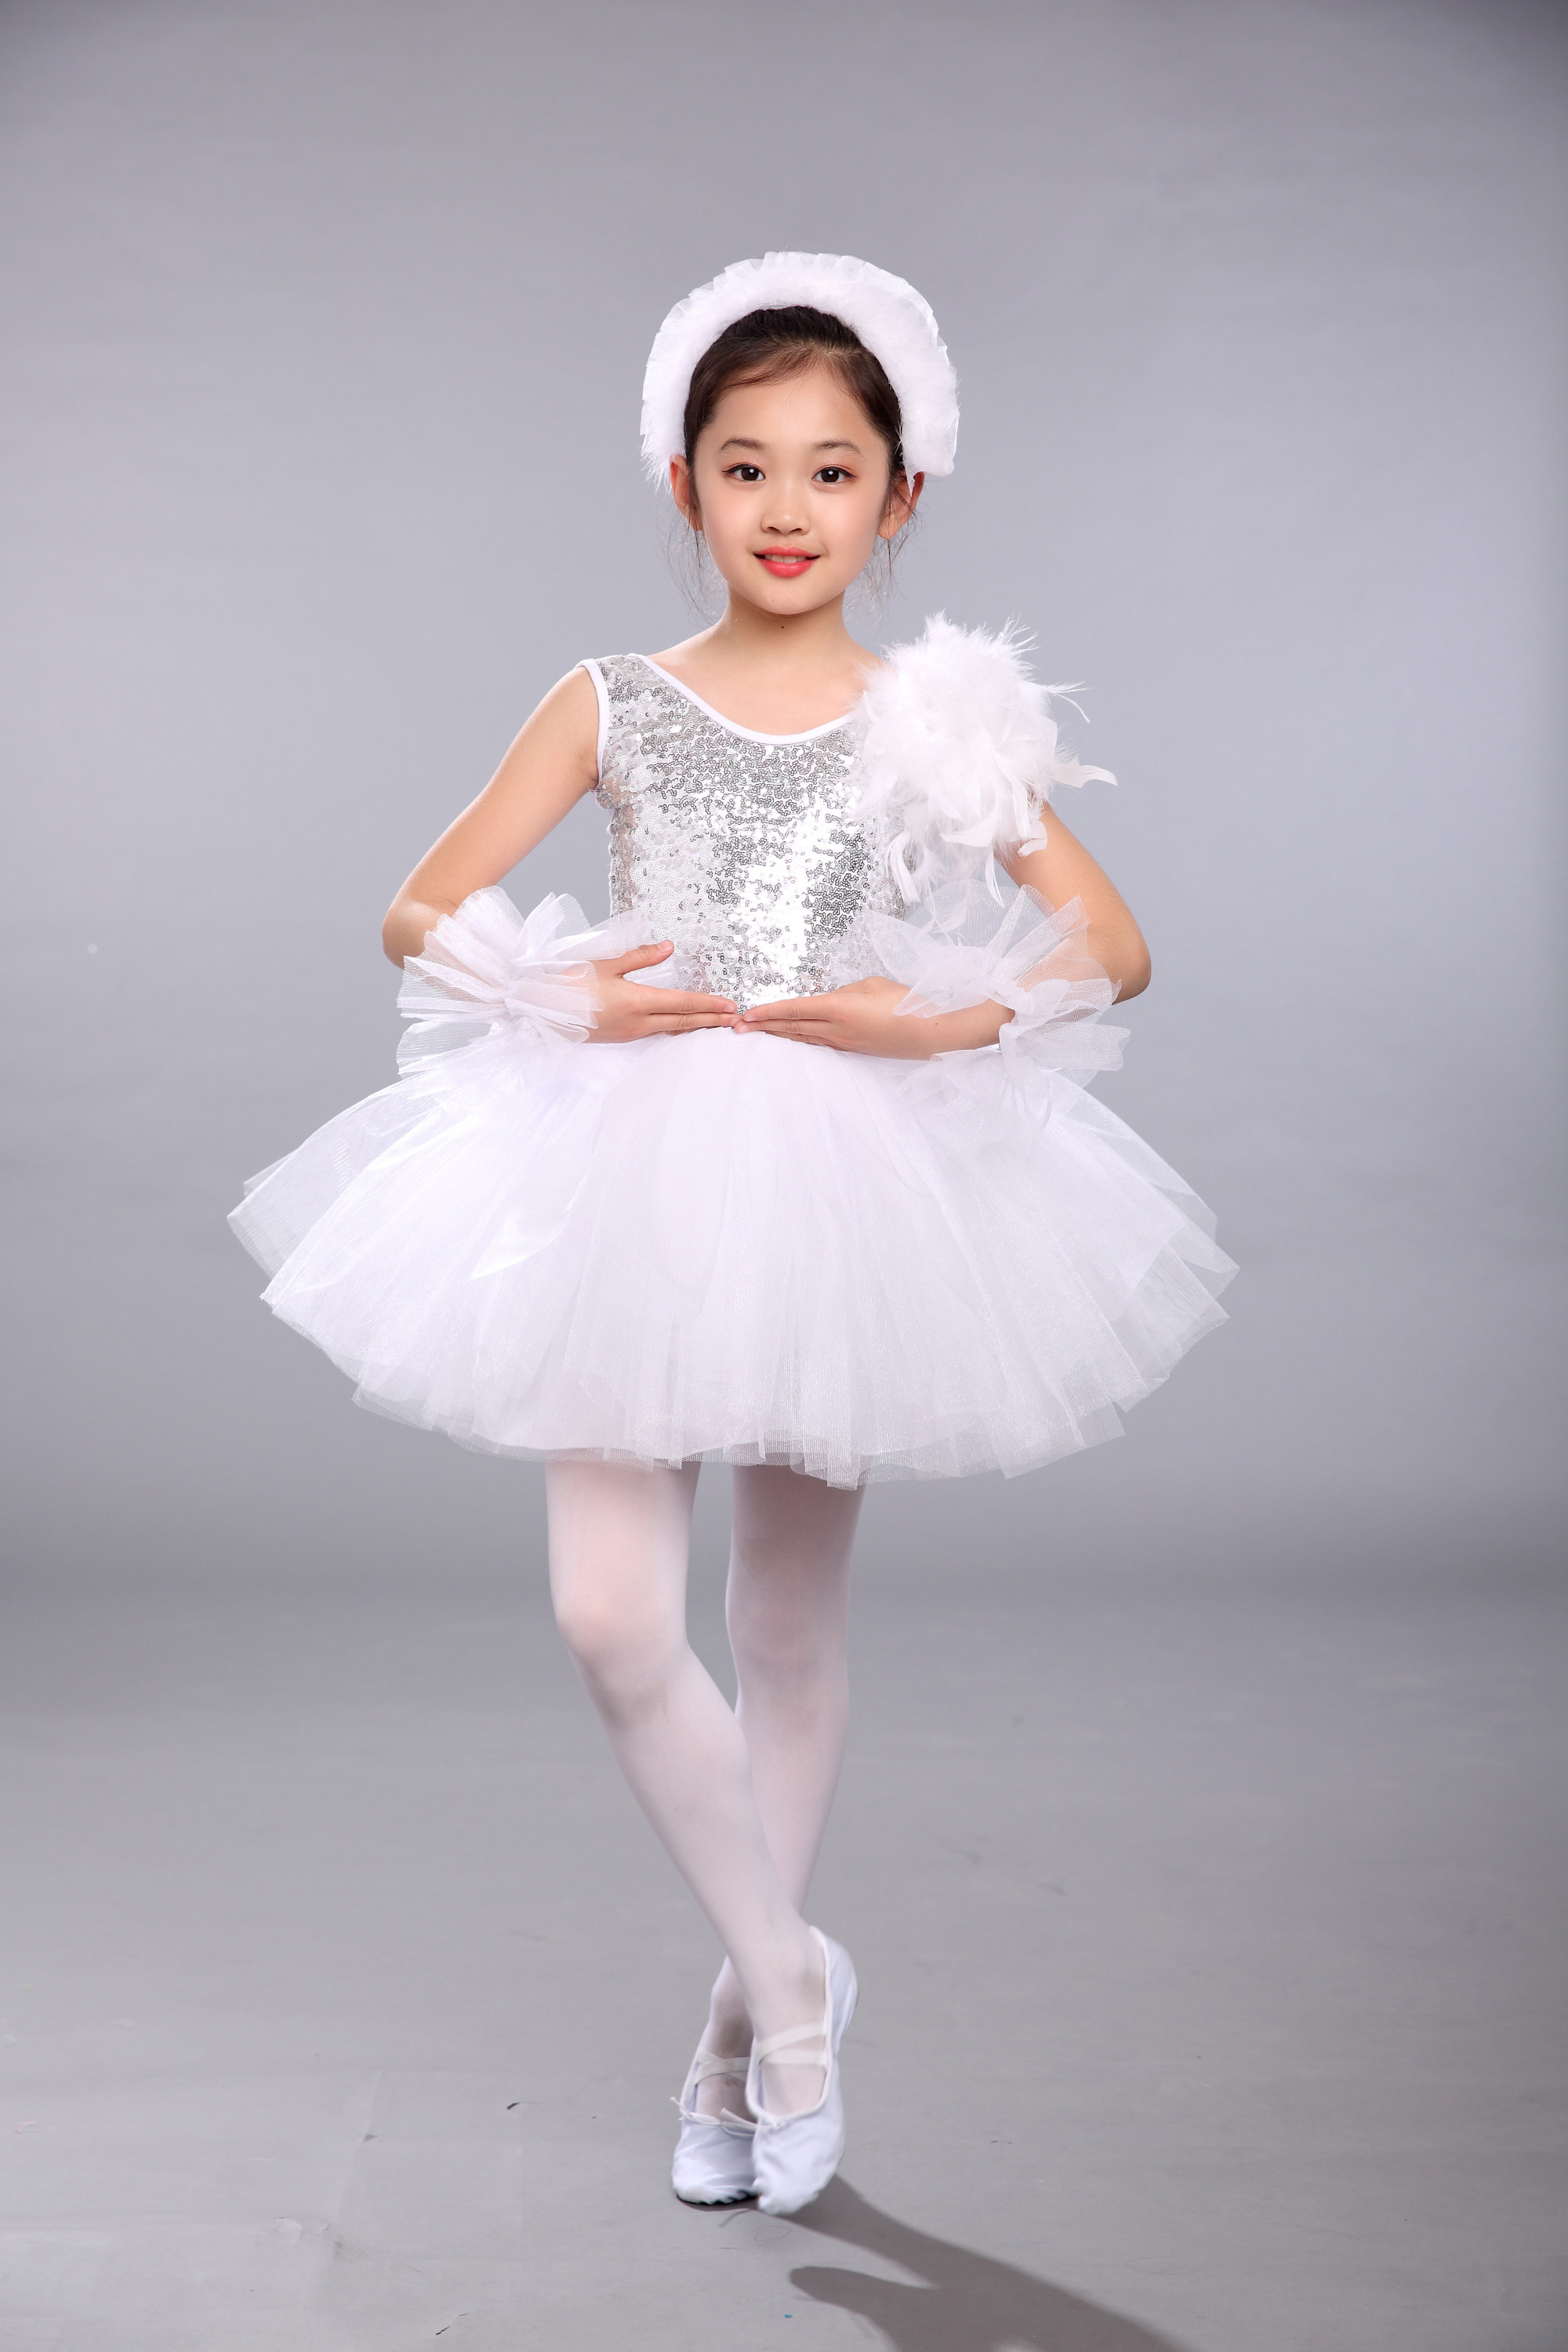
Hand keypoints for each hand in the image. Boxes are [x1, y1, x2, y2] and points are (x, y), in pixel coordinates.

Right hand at [586, 942, 737, 1041]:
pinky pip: (656, 1033)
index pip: (683, 1004)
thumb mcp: (608, 963)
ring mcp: (630, 1033)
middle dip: (711, 1019)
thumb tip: (669, 947)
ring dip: (695, 1025)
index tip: (730, 1005)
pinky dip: (675, 1029)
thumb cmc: (571, 983)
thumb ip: (641, 957)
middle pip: (683, 1021)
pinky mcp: (621, 1037)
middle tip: (735, 1019)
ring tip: (716, 1023)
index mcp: (637, 1001)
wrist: (542, 1008)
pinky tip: (682, 1026)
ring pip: (670, 1029)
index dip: (709, 1005)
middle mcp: (638, 1022)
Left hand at [736, 975, 1008, 1057]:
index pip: (793, 1009)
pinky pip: (819, 1042)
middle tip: (736, 1028)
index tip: (746, 1014)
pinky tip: (791, 1038)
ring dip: (778, 1034)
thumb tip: (830, 1000)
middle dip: (762, 1026)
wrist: (931, 1032)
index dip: (767, 1012)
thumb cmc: (905, 1002)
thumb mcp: (870, 984)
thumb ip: (845, 990)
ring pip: (803, 1037)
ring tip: (756, 1033)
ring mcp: (844, 1042)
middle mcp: (836, 1029)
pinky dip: (800, 1038)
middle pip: (791, 1027)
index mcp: (838, 1008)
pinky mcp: (854, 1049)